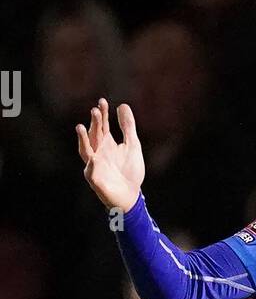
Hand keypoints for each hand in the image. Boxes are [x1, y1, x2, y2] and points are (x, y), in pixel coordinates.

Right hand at [76, 98, 143, 213]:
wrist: (131, 197)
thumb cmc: (130, 172)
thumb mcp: (132, 146)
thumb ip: (127, 127)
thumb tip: (122, 105)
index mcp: (107, 143)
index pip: (102, 125)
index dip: (102, 114)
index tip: (102, 101)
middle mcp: (98, 152)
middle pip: (94, 135)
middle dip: (94, 123)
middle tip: (95, 110)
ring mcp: (95, 166)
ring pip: (86, 151)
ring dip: (83, 140)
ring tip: (80, 127)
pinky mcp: (95, 181)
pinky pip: (91, 173)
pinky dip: (91, 166)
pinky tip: (94, 159)